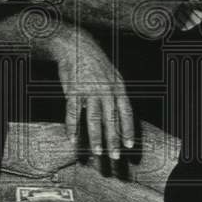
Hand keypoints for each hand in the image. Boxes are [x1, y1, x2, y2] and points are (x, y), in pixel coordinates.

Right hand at [52, 29, 133, 160]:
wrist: (76, 44)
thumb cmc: (94, 62)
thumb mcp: (111, 75)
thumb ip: (115, 94)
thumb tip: (119, 114)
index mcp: (118, 87)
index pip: (126, 113)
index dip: (128, 130)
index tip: (130, 146)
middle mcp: (106, 90)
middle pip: (111, 120)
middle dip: (114, 140)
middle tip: (115, 157)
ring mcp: (90, 90)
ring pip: (94, 119)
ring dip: (95, 137)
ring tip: (96, 152)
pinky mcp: (73, 90)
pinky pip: (73, 112)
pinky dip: (72, 127)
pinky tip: (72, 139)